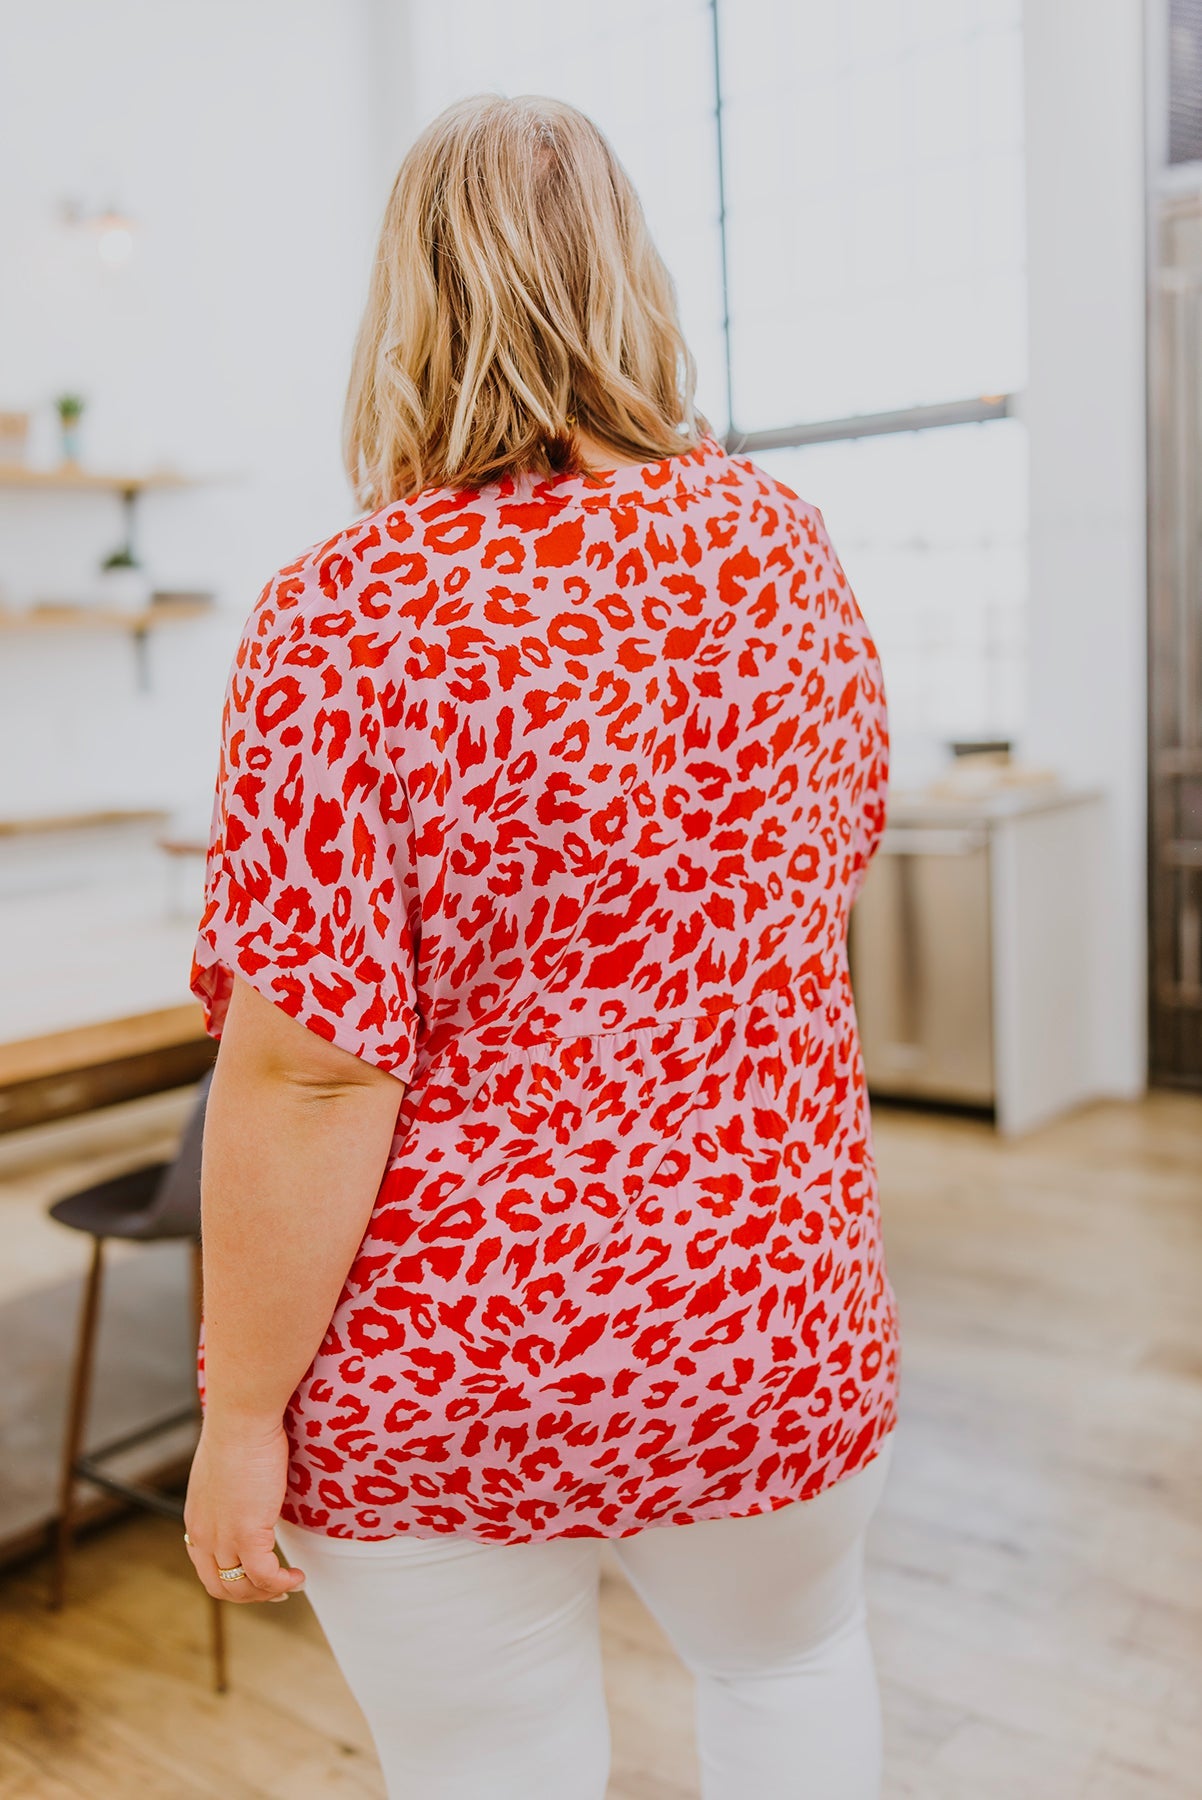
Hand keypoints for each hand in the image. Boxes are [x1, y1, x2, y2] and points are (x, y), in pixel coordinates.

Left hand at [183, 1413, 305, 1603]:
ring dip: (268, 1593)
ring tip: (291, 1582)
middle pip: (220, 1587)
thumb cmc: (238, 1430)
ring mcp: (224, 1538)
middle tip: (275, 1589)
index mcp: (197, 1519)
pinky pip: (266, 1576)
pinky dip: (282, 1583)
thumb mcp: (224, 1468)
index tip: (255, 1578)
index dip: (231, 1580)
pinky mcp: (248, 1534)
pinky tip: (298, 1576)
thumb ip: (230, 1489)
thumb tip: (249, 1488)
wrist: (241, 1418)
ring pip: (241, 1589)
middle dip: (250, 1595)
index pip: (206, 1566)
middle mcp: (205, 1535)